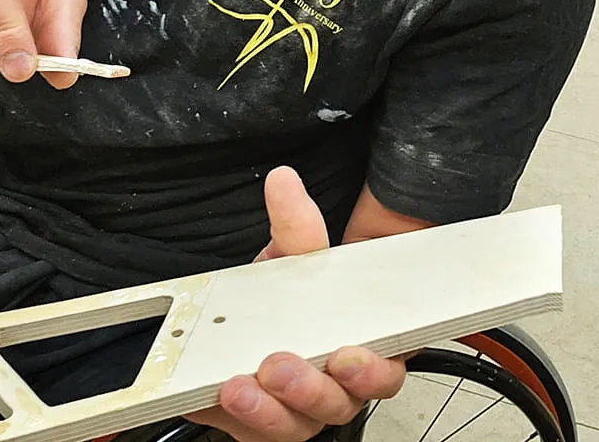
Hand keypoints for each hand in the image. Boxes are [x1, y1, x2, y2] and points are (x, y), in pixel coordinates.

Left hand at [186, 168, 406, 440]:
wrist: (256, 311)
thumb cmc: (297, 288)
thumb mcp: (298, 254)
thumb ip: (297, 223)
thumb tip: (283, 182)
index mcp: (367, 344)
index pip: (386, 369)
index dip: (371, 370)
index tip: (345, 354)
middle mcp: (338, 383)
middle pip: (340, 404)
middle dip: (310, 390)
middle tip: (281, 367)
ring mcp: (300, 406)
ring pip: (296, 425)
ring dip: (268, 411)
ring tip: (240, 384)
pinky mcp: (260, 419)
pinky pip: (251, 430)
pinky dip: (231, 415)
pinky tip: (212, 393)